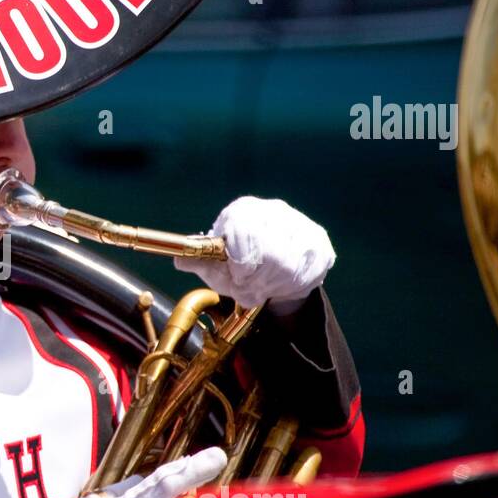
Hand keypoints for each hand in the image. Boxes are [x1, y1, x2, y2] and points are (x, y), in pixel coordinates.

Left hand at [173, 196, 334, 311]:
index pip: (241, 229)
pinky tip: (284, 283)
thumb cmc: (240, 266)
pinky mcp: (318, 241)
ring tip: (264, 287)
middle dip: (256, 277)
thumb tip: (180, 260)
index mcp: (242, 211)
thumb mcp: (214, 266)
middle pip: (266, 248)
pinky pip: (307, 268)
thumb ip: (197, 262)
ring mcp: (299, 223)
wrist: (279, 270)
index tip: (238, 277)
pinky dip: (293, 284)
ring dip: (272, 284)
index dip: (239, 261)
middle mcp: (272, 209)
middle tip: (250, 287)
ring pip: (287, 261)